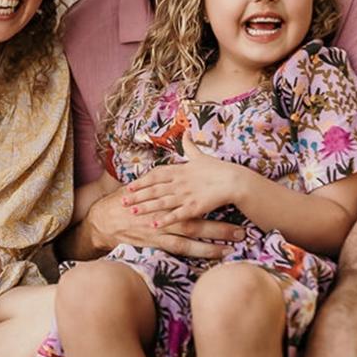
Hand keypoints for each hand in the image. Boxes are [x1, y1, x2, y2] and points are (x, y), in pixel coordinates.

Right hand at [88, 182, 242, 258]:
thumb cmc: (127, 202)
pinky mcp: (156, 242)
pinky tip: (214, 255)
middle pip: (196, 218)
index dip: (212, 201)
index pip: (193, 198)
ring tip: (234, 245)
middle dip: (219, 225)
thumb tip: (177, 168)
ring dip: (213, 241)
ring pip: (191, 235)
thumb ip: (163, 179)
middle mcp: (165, 212)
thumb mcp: (145, 185)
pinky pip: (181, 248)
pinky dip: (197, 251)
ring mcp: (161, 229)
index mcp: (165, 197)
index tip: (232, 203)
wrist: (104, 219)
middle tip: (242, 229)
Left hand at [122, 134, 245, 227]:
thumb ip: (190, 146)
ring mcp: (186, 195)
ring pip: (161, 201)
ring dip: (146, 207)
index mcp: (179, 170)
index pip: (155, 175)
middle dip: (137, 196)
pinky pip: (177, 214)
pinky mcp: (195, 207)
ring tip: (132, 212)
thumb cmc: (218, 168)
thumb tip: (186, 132)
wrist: (234, 180)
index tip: (128, 187)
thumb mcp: (200, 155)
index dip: (141, 182)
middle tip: (122, 201)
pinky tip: (154, 224)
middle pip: (154, 189)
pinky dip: (165, 219)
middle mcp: (179, 182)